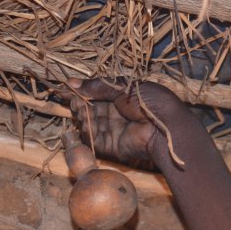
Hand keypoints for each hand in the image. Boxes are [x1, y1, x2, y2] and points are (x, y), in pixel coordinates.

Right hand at [64, 78, 183, 167]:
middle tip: (75, 100)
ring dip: (83, 116)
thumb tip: (71, 83)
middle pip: (91, 109)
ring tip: (80, 108)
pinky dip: (88, 131)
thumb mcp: (122, 87)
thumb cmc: (150, 102)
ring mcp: (115, 130)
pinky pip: (95, 140)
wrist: (165, 126)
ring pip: (90, 124)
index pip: (96, 94)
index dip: (81, 91)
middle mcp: (117, 114)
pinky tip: (86, 123)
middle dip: (80, 103)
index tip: (64, 88)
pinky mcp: (113, 147)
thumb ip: (97, 86)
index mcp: (122, 97)